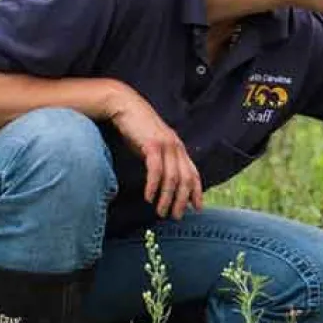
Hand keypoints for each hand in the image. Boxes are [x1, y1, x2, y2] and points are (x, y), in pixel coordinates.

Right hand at [105, 87, 202, 219]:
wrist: (125, 106)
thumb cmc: (137, 129)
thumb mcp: (154, 147)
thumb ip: (162, 162)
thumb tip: (165, 181)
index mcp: (179, 149)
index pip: (194, 173)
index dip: (197, 192)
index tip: (197, 208)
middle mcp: (177, 147)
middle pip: (186, 179)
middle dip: (182, 200)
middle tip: (176, 216)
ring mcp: (166, 145)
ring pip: (172, 177)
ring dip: (167, 197)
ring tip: (161, 212)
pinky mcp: (152, 144)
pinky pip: (156, 169)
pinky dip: (153, 185)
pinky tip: (148, 197)